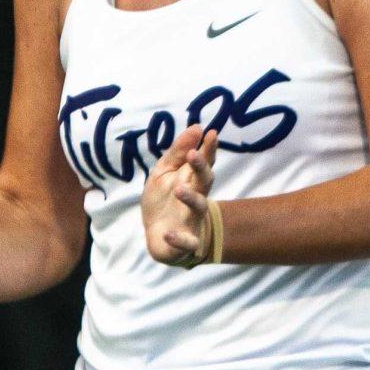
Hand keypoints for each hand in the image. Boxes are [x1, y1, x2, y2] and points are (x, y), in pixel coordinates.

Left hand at [141, 127, 218, 266]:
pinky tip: (168, 233)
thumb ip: (178, 152)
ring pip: (198, 207)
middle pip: (205, 181)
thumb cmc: (164, 200)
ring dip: (191, 198)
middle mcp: (196, 198)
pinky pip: (186, 242)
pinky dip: (179, 239)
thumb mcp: (164, 172)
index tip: (211, 134)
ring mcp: (192, 220)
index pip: (203, 162)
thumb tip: (197, 126)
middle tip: (195, 155)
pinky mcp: (185, 242)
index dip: (209, 149)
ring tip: (180, 189)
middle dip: (202, 168)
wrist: (158, 236)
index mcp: (192, 180)